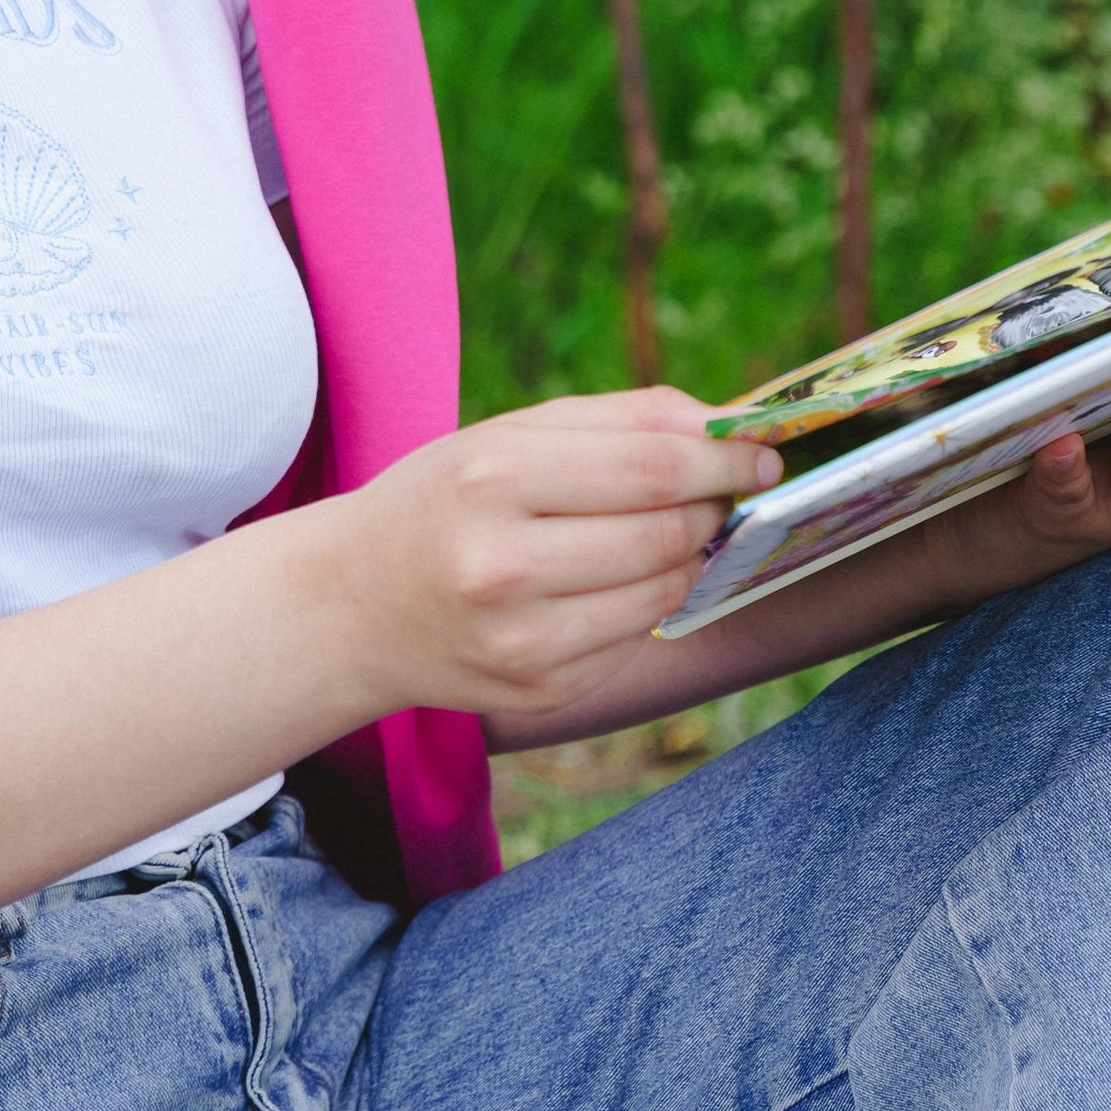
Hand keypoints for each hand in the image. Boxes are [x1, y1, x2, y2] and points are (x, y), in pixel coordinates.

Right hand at [320, 387, 780, 735]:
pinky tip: (607, 585)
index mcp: (492, 476)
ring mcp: (522, 639)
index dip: (722, 458)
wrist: (351, 607)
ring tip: (658, 535)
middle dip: (710, 507)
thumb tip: (730, 425)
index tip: (759, 453)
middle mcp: (503, 563)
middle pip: (667, 532)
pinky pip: (637, 638)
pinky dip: (644, 605)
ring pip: (665, 592)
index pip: (650, 466)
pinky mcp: (540, 689)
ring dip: (685, 558)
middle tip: (715, 492)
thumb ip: (621, 420)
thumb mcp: (506, 436)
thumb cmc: (443, 502)